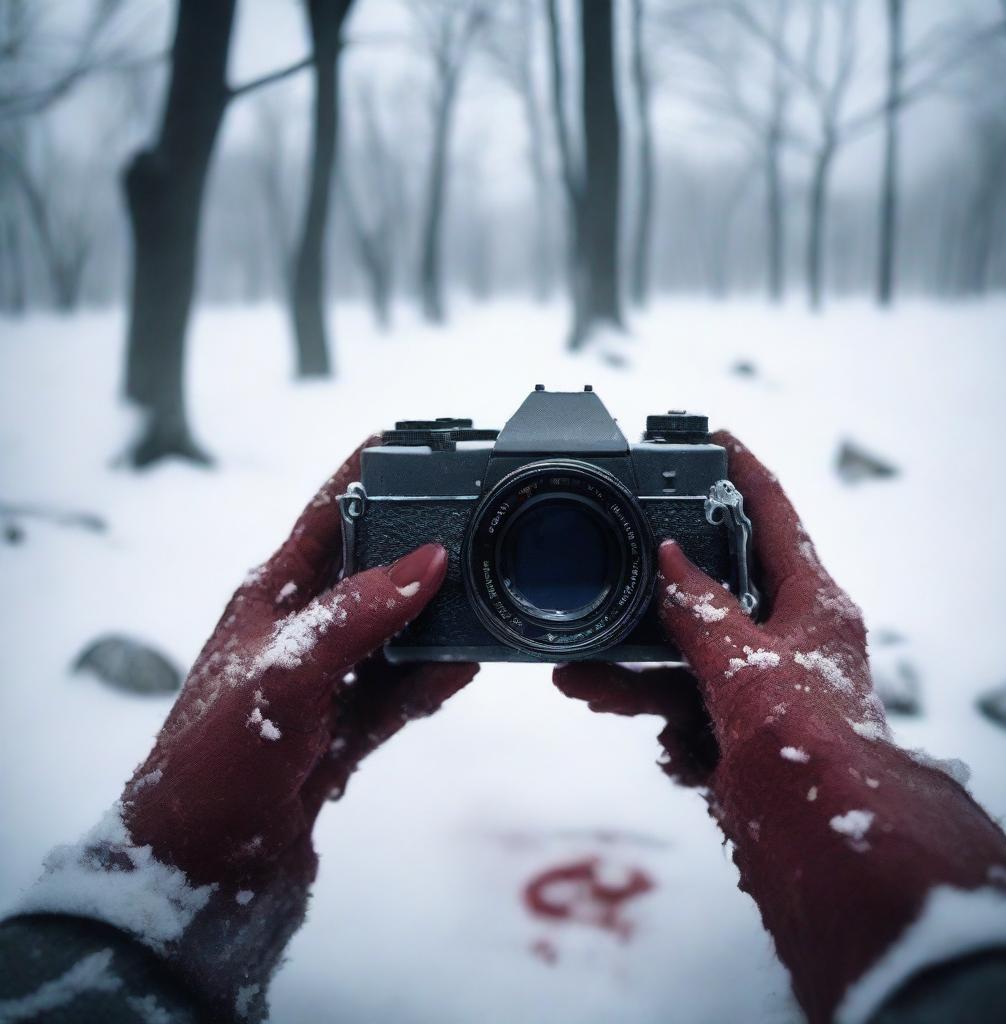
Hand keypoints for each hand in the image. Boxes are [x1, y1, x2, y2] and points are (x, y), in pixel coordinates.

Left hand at [27, 440, 476, 1020]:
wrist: (204, 862)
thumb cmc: (218, 758)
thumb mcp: (286, 674)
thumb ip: (356, 615)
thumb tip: (428, 560)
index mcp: (274, 594)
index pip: (329, 510)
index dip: (369, 470)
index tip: (417, 438)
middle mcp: (306, 626)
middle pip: (377, 565)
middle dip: (424, 544)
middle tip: (481, 522)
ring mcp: (331, 676)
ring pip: (400, 627)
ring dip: (440, 615)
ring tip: (488, 596)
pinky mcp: (349, 724)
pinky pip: (405, 686)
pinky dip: (436, 675)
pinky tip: (467, 664)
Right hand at [557, 428, 884, 779]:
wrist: (827, 848)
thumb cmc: (811, 746)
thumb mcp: (745, 663)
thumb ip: (700, 609)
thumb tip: (668, 558)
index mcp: (809, 604)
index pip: (774, 515)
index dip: (741, 472)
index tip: (707, 439)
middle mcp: (786, 639)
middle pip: (711, 592)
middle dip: (652, 594)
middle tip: (607, 568)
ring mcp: (760, 687)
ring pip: (682, 659)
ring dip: (630, 670)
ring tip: (578, 675)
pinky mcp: (737, 732)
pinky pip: (683, 709)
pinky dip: (656, 720)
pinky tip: (645, 734)